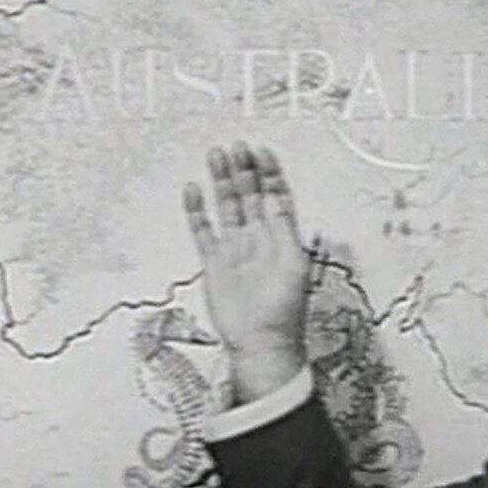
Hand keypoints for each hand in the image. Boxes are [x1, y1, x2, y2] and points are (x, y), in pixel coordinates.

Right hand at [183, 144, 312, 402]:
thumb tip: (277, 200)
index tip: (262, 151)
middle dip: (244, 169)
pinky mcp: (215, 262)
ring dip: (222, 180)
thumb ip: (285, 230)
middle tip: (237, 146)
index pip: (275, 195)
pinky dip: (197, 209)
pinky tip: (193, 189)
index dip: (270, 173)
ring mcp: (235, 248)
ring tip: (216, 155)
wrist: (261, 342)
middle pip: (249, 194)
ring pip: (227, 205)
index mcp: (281, 237)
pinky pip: (203, 229)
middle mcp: (258, 238)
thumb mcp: (294, 264)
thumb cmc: (284, 311)